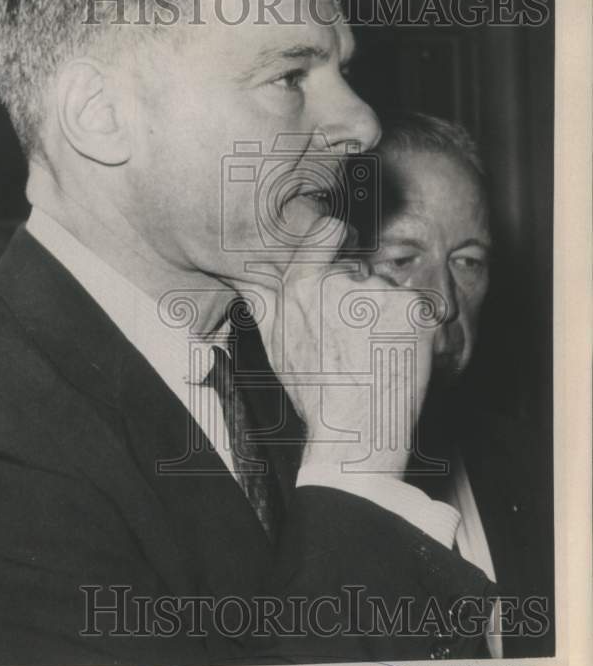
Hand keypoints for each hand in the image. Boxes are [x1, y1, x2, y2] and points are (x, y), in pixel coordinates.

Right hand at [233, 255, 439, 479]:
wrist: (356, 431)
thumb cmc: (316, 392)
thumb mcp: (277, 345)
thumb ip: (263, 302)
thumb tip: (247, 276)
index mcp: (302, 285)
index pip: (327, 234)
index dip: (339, 238)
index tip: (347, 247)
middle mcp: (339, 280)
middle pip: (362, 272)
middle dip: (364, 300)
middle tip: (358, 344)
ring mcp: (379, 292)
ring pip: (391, 293)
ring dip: (390, 317)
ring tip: (375, 356)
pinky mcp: (413, 307)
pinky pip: (419, 309)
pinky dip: (415, 332)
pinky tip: (397, 356)